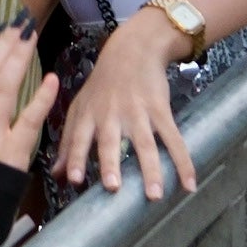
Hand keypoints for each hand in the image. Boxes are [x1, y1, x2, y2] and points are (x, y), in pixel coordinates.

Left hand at [59, 8, 197, 199]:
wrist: (132, 50)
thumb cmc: (102, 85)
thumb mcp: (80, 108)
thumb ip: (69, 142)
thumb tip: (57, 176)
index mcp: (88, 114)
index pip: (78, 138)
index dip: (75, 157)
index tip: (74, 180)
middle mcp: (111, 114)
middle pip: (110, 141)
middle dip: (110, 163)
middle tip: (113, 187)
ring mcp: (137, 111)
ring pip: (145, 144)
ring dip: (151, 170)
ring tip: (155, 195)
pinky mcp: (160, 109)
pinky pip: (173, 138)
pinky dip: (183, 161)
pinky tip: (189, 183)